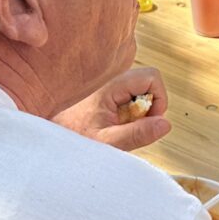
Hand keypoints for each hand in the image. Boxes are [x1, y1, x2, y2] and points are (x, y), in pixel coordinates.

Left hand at [54, 66, 171, 151]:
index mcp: (112, 87)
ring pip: (142, 95)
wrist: (52, 143)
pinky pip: (131, 104)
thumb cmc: (74, 140)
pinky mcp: (109, 101)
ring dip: (141, 116)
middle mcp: (113, 85)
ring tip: (122, 131)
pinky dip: (131, 119)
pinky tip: (116, 131)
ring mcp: (112, 92)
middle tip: (134, 128)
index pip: (152, 76)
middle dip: (151, 108)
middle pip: (149, 84)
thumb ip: (137, 133)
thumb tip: (166, 123)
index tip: (148, 121)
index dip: (159, 98)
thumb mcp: (108, 142)